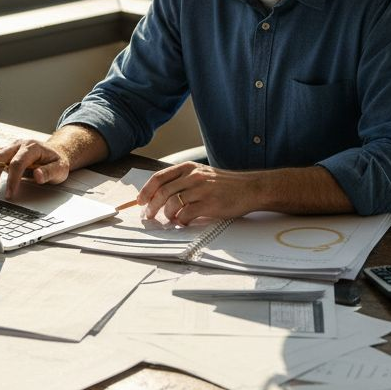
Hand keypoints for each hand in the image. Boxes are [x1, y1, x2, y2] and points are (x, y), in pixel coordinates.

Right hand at [0, 139, 71, 199]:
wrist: (55, 152)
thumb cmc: (57, 161)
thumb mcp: (60, 168)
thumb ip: (50, 172)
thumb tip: (38, 176)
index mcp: (32, 147)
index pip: (17, 163)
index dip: (12, 180)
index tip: (9, 194)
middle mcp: (19, 144)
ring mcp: (10, 147)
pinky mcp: (5, 152)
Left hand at [137, 162, 267, 224]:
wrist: (250, 188)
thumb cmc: (226, 184)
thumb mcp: (202, 174)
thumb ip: (183, 181)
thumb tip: (160, 195)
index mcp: (189, 168)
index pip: (159, 177)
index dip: (146, 190)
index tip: (140, 201)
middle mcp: (194, 176)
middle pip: (162, 191)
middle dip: (152, 206)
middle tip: (149, 215)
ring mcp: (202, 189)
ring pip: (172, 203)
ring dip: (167, 215)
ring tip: (169, 220)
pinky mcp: (210, 203)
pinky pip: (186, 214)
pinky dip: (181, 220)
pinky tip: (183, 222)